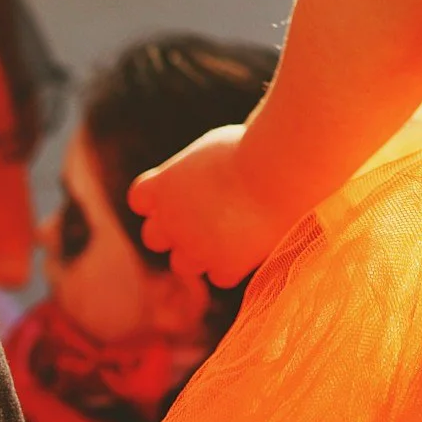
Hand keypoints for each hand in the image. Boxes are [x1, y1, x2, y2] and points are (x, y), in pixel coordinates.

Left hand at [129, 124, 291, 286]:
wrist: (280, 170)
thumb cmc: (254, 145)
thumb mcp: (215, 147)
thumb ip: (199, 171)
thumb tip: (206, 177)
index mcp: (163, 185)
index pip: (140, 199)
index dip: (160, 197)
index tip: (186, 188)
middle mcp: (171, 221)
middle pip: (154, 237)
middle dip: (175, 229)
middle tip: (208, 215)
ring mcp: (196, 247)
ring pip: (183, 264)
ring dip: (201, 252)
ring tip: (232, 231)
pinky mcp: (225, 266)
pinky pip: (220, 276)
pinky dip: (232, 265)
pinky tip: (252, 243)